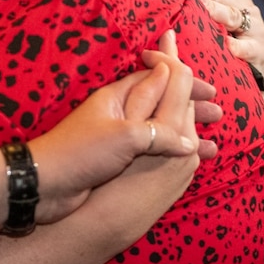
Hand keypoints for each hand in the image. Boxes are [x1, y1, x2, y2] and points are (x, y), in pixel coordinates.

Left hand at [29, 30, 219, 223]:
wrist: (46, 184)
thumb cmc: (80, 153)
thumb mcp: (124, 137)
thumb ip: (158, 133)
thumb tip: (189, 140)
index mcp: (118, 97)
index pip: (157, 78)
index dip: (184, 80)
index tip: (209, 89)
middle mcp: (119, 112)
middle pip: (161, 101)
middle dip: (190, 104)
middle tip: (217, 110)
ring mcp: (117, 136)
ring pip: (159, 126)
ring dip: (185, 128)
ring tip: (210, 141)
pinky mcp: (116, 159)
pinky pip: (152, 149)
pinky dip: (172, 150)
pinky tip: (186, 160)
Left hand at [178, 0, 263, 79]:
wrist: (261, 56)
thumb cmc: (233, 30)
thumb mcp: (222, 9)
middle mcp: (244, 6)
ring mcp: (253, 27)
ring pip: (232, 16)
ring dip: (215, 10)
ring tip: (199, 4)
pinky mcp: (258, 49)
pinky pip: (247, 47)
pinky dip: (237, 46)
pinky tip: (226, 44)